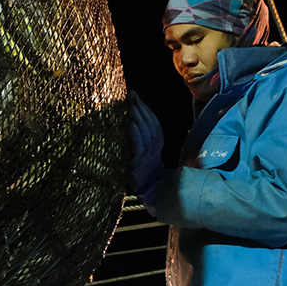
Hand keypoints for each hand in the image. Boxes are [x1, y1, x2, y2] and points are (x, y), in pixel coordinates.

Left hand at [125, 91, 165, 209]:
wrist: (150, 190)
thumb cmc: (144, 170)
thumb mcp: (145, 152)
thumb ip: (141, 138)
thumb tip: (130, 122)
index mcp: (157, 142)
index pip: (153, 121)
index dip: (145, 108)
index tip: (135, 96)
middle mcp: (155, 146)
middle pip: (149, 122)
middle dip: (140, 107)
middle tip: (131, 95)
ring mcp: (148, 153)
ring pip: (145, 130)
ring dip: (137, 116)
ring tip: (129, 104)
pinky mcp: (139, 161)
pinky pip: (138, 144)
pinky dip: (135, 132)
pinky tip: (129, 123)